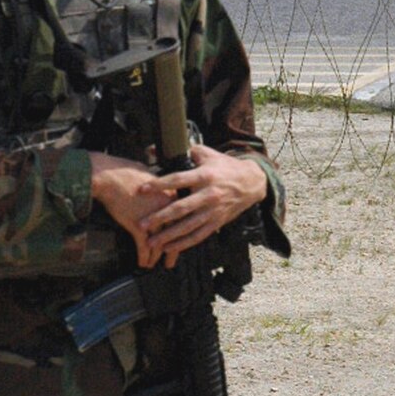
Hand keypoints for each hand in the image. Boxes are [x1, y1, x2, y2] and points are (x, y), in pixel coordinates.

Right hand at [88, 152, 175, 267]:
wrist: (110, 176)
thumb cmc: (125, 173)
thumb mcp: (150, 178)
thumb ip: (159, 189)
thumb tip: (159, 194)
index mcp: (171, 194)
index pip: (179, 218)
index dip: (178, 233)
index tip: (176, 241)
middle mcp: (166, 207)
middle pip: (174, 234)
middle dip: (172, 251)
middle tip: (170, 262)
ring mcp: (153, 218)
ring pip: (159, 243)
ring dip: (155, 257)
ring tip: (153, 265)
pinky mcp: (139, 226)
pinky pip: (144, 246)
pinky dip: (143, 257)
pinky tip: (142, 263)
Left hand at [142, 146, 268, 267]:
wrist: (252, 182)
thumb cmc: (225, 167)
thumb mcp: (209, 154)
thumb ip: (188, 151)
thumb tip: (162, 147)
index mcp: (204, 176)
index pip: (177, 180)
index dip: (159, 185)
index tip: (142, 189)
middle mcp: (208, 195)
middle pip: (181, 208)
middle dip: (160, 218)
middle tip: (142, 225)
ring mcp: (213, 211)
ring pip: (188, 226)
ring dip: (168, 236)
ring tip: (151, 242)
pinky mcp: (217, 222)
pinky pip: (198, 236)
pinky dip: (183, 244)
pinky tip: (169, 248)